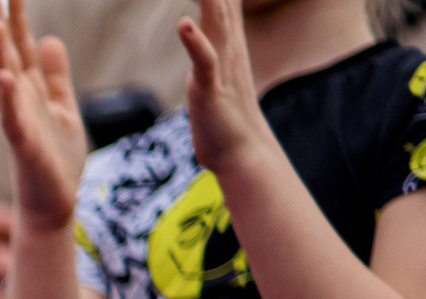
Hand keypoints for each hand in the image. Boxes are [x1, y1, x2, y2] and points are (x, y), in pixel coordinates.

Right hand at [0, 0, 86, 232]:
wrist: (53, 204)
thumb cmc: (56, 159)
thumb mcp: (63, 107)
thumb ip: (56, 76)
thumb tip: (49, 39)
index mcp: (30, 90)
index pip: (20, 44)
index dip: (17, 14)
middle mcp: (19, 101)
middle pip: (7, 54)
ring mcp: (19, 122)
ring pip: (5, 81)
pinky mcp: (25, 146)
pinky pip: (14, 119)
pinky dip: (9, 99)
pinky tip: (6, 78)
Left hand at [179, 0, 277, 175]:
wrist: (241, 152)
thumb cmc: (222, 114)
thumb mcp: (213, 68)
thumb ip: (208, 42)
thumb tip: (199, 23)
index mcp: (226, 39)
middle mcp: (228, 45)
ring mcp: (221, 65)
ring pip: (214, 20)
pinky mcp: (211, 89)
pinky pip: (204, 62)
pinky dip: (195, 42)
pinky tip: (184, 24)